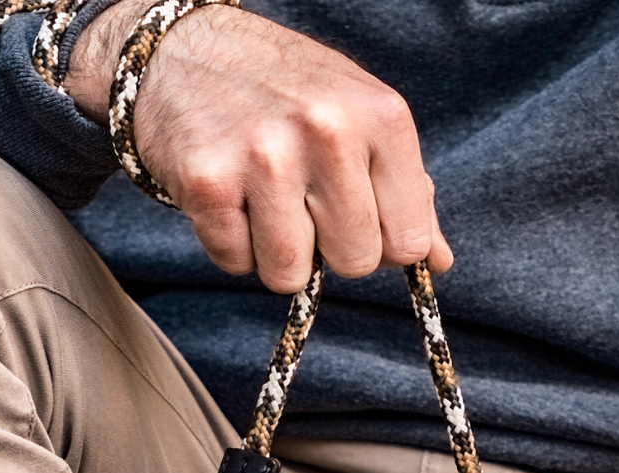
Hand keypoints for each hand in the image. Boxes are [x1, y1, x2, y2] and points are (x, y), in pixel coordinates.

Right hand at [66, 0, 452, 292]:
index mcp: (381, 115)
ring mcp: (264, 154)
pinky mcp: (208, 180)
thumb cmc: (285, 95)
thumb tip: (438, 263)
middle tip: (301, 202)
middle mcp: (327, 129)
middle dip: (327, 249)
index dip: (380, 242)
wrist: (181, 53)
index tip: (355, 214)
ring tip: (262, 200)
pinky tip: (228, 196)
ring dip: (275, 253)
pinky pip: (236, 262)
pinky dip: (231, 244)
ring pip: (290, 273)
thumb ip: (407, 193)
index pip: (408, 241)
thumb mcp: (361, 122)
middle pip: (354, 262)